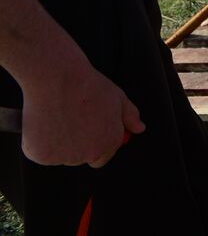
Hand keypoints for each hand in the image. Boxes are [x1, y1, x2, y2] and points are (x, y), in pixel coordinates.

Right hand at [20, 58, 143, 167]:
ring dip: (58, 142)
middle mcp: (89, 154)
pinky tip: (44, 121)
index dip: (93, 144)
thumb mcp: (117, 97)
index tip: (85, 131)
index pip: (102, 157)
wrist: (58, 78)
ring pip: (60, 155)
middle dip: (76, 143)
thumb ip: (130, 116)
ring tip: (58, 116)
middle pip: (80, 158)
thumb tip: (140, 129)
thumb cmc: (88, 85)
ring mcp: (65, 157)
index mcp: (110, 142)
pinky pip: (40, 152)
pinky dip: (39, 141)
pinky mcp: (42, 155)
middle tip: (70, 119)